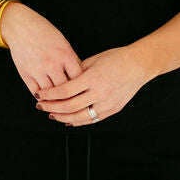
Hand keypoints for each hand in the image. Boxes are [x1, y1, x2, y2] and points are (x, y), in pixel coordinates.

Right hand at [0, 2, 85, 94]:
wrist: (20, 26)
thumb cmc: (44, 32)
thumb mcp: (62, 42)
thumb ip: (71, 59)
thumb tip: (80, 77)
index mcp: (65, 54)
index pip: (78, 78)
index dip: (81, 85)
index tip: (83, 90)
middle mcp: (52, 64)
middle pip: (65, 89)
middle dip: (69, 96)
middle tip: (73, 101)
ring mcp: (37, 70)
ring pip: (50, 94)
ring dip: (55, 99)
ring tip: (59, 102)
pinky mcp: (25, 74)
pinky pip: (36, 92)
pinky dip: (42, 97)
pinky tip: (46, 98)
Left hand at [33, 47, 150, 126]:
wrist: (139, 65)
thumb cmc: (117, 58)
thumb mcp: (94, 60)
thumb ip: (76, 71)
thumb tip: (60, 80)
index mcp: (93, 78)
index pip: (64, 90)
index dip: (49, 94)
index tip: (39, 94)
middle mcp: (100, 93)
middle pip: (69, 106)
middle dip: (51, 107)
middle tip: (40, 106)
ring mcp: (107, 103)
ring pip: (80, 117)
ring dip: (63, 117)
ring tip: (52, 114)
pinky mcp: (112, 109)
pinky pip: (92, 120)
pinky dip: (78, 121)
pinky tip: (68, 120)